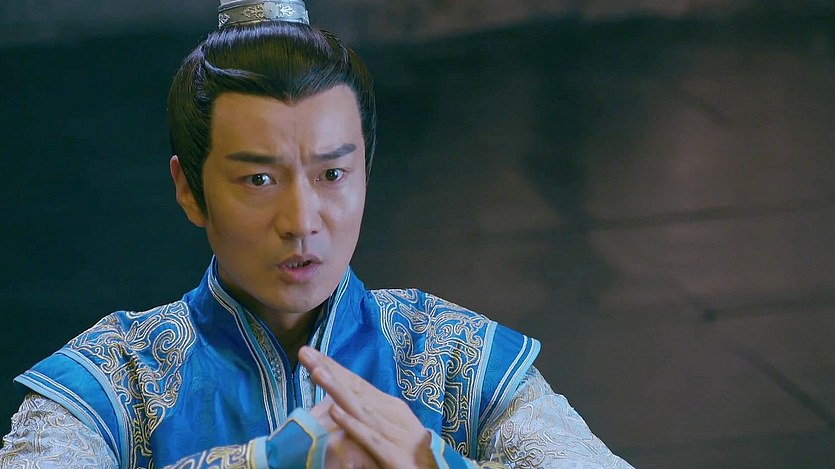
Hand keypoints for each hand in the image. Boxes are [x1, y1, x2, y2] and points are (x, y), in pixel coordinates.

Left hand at [299, 346, 436, 468]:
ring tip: (317, 372)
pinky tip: (335, 412)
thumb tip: (344, 402)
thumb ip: (371, 416)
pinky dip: (353, 425)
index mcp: (390, 407)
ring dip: (338, 390)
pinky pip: (370, 439)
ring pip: (361, 409)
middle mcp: (392, 415)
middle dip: (329, 370)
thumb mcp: (391, 430)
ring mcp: (394, 434)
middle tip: (305, 352)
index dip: (333, 367)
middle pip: (355, 389)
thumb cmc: (412, 453)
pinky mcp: (394, 457)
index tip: (310, 353)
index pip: (356, 383)